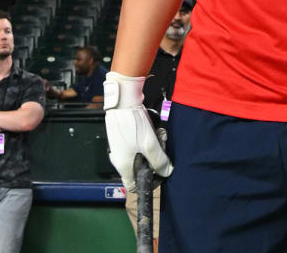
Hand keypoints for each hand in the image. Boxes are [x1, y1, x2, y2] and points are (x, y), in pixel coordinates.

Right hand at [103, 72, 170, 192]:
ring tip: (159, 135)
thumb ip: (159, 160)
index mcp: (123, 165)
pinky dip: (148, 139)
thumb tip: (167, 172)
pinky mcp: (124, 137)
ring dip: (153, 147)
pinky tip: (154, 130)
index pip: (133, 185)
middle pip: (140, 168)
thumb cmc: (132, 124)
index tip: (159, 174)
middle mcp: (120, 159)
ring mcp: (121, 148)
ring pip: (142, 154)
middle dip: (154, 160)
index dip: (148, 183)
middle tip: (161, 148)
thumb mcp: (149, 144)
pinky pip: (139, 144)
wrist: (122, 101)